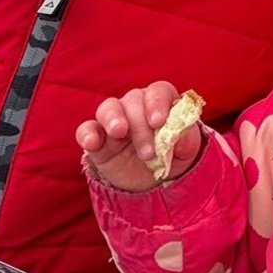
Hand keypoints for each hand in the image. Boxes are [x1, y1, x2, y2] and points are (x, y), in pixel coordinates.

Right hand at [76, 80, 198, 191]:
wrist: (153, 181)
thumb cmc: (172, 156)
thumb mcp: (185, 151)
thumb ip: (186, 140)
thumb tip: (180, 137)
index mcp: (161, 103)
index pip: (159, 92)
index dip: (158, 103)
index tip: (159, 122)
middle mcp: (136, 106)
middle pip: (134, 100)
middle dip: (141, 126)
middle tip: (148, 153)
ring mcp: (114, 120)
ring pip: (109, 107)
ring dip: (113, 118)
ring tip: (119, 132)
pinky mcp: (97, 138)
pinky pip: (87, 129)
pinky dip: (87, 134)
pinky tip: (92, 142)